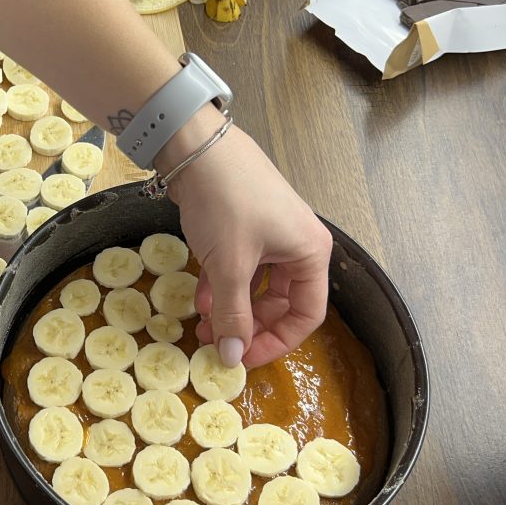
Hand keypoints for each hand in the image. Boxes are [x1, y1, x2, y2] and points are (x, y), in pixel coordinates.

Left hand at [161, 116, 332, 368]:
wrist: (196, 147)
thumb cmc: (226, 201)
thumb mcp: (229, 265)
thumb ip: (232, 313)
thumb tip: (232, 356)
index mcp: (310, 253)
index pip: (306, 315)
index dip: (276, 342)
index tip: (243, 358)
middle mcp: (296, 245)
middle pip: (280, 303)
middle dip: (247, 325)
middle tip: (216, 343)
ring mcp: (269, 234)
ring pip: (255, 286)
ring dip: (230, 307)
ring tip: (201, 325)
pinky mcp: (242, 227)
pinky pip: (237, 267)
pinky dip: (219, 285)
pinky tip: (198, 298)